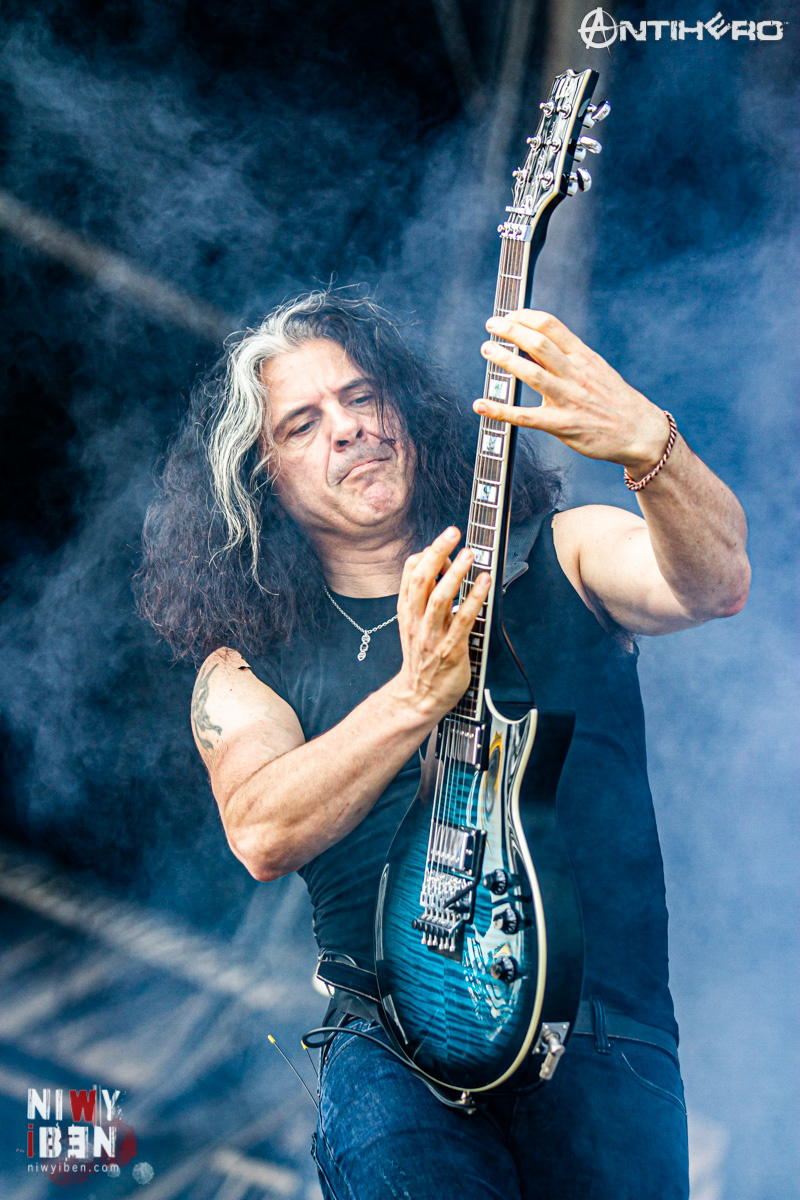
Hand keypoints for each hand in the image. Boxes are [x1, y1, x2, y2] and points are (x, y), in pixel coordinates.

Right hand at [390, 527, 490, 721]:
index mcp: (406, 612)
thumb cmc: (422, 658)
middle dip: (437, 552)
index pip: (410, 574)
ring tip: (469, 554)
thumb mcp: (416, 624)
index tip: (442, 539)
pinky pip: (462, 620)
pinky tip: (485, 584)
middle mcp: (416, 621)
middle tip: (452, 532)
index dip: (425, 553)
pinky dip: (474, 600)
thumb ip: (426, 597)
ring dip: (455, 573)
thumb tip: (442, 566)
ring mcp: (431, 636)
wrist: (419, 697)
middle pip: (421, 579)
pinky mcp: (450, 650)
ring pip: (439, 598)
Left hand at [474, 310, 670, 475]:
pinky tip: (481, 405)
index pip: (551, 325)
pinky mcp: (563, 425)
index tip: (508, 314)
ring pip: (531, 373)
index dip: (525, 316)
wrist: (642, 432)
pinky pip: (525, 416)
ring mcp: (569, 399)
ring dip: (505, 359)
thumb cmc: (615, 401)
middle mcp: (575, 373)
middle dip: (511, 330)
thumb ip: (569, 356)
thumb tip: (537, 343)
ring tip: (486, 349)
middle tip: (491, 325)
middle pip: (538, 342)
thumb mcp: (596, 369)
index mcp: (583, 356)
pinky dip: (500, 410)